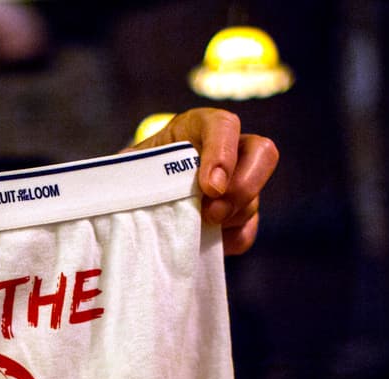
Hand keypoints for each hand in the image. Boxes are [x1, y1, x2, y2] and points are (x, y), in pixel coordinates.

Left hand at [124, 108, 278, 254]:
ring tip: (193, 227)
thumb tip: (125, 174)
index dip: (223, 153)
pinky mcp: (240, 216)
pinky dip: (228, 241)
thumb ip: (133, 168)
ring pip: (252, 199)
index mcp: (198, 127)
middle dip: (242, 187)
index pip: (224, 126)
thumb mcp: (130, 166)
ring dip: (226, 219)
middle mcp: (228, 149)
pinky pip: (247, 231)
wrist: (137, 201)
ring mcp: (239, 183)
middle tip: (212, 213)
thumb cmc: (134, 176)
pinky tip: (202, 242)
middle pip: (262, 154)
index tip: (210, 187)